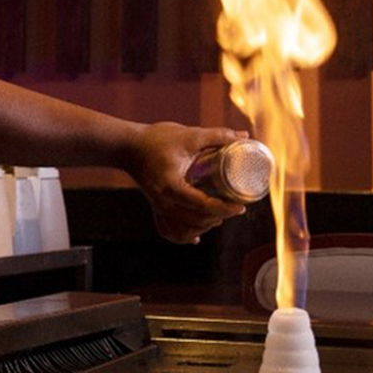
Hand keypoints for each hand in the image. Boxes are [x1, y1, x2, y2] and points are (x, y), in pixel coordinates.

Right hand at [125, 122, 250, 243]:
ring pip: (184, 229)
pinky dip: (184, 235)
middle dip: (219, 217)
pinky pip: (169, 230)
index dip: (224, 208)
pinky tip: (197, 237)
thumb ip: (217, 136)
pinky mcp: (155, 207)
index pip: (203, 205)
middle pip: (196, 220)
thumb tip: (244, 136)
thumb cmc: (156, 139)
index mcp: (172, 186)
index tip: (241, 206)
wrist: (128, 146)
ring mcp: (158, 207)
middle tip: (236, 208)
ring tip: (220, 215)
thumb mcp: (189, 136)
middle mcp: (163, 202)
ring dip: (204, 226)